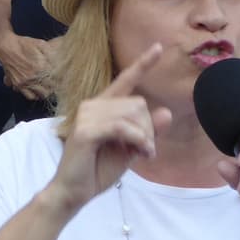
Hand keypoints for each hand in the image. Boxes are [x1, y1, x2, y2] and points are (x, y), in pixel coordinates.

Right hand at [0, 31, 60, 99]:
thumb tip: (64, 56)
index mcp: (41, 66)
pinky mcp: (18, 85)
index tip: (65, 78)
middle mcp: (33, 77)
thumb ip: (52, 51)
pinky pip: (29, 96)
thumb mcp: (41, 44)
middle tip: (58, 83)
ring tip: (49, 87)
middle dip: (55, 86)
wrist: (5, 46)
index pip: (57, 79)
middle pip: (51, 89)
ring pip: (41, 95)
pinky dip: (35, 95)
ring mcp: (25, 82)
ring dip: (46, 92)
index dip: (62, 79)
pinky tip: (37, 90)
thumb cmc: (24, 44)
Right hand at [47, 43, 170, 216]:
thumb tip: (166, 112)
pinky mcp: (85, 131)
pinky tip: (139, 154)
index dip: (143, 64)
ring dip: (145, 137)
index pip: (125, 80)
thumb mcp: (130, 150)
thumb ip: (146, 132)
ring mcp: (86, 116)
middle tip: (147, 151)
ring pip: (132, 114)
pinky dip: (137, 140)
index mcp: (102, 107)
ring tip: (144, 155)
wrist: (73, 192)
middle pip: (138, 103)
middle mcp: (92, 106)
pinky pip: (122, 128)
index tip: (159, 47)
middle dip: (149, 128)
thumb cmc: (97, 170)